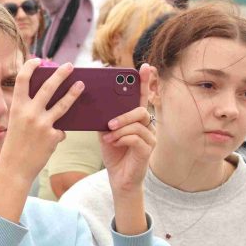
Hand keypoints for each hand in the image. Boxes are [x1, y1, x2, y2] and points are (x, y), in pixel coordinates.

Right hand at [0, 59, 84, 182]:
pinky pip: (61, 129)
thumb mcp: (16, 123)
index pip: (22, 79)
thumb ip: (28, 110)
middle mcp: (29, 113)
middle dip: (61, 74)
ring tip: (81, 85)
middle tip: (70, 66)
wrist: (15, 168)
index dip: (30, 67)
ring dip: (74, 93)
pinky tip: (53, 139)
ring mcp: (42, 124)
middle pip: (48, 87)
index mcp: (17, 107)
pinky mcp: (53, 136)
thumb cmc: (15, 145)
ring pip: (63, 104)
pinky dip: (58, 132)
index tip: (38, 61)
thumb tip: (49, 98)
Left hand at [99, 64, 155, 192]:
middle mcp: (147, 126)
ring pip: (138, 124)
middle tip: (109, 122)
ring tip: (108, 137)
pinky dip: (122, 139)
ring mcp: (150, 138)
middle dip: (124, 114)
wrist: (118, 178)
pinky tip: (113, 143)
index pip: (141, 97)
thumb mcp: (105, 133)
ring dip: (120, 129)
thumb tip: (96, 103)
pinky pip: (137, 138)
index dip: (144, 82)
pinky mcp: (147, 150)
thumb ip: (104, 119)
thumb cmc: (114, 153)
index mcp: (136, 119)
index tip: (143, 67)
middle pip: (140, 110)